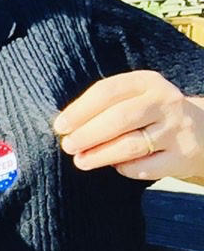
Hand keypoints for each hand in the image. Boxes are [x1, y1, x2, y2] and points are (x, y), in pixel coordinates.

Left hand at [53, 70, 203, 181]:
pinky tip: (114, 166)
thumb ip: (103, 106)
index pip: (108, 91)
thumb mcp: (134, 98)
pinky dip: (125, 168)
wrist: (202, 131)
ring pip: (131, 145)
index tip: (60, 126)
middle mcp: (165, 102)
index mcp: (147, 82)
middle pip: (119, 118)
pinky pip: (146, 167)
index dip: (80, 109)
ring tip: (80, 161)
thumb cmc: (150, 114)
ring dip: (100, 155)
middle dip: (87, 134)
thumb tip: (65, 126)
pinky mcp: (182, 156)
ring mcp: (176, 129)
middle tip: (67, 145)